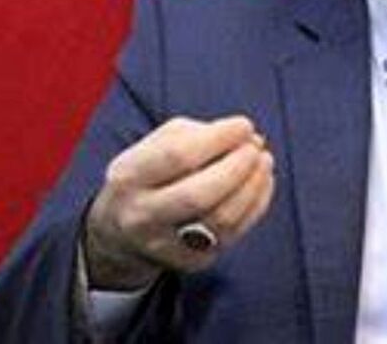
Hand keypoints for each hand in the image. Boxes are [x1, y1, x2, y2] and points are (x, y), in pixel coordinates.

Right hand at [83, 115, 274, 288]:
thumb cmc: (150, 175)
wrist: (122, 234)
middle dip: (238, 166)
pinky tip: (262, 183)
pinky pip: (232, 234)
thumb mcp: (154, 146)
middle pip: (199, 194)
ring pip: (221, 219)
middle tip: (255, 146)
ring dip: (253, 186)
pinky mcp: (190, 261)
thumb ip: (195, 134)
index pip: (177, 156)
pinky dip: (256, 205)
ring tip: (264, 160)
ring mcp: (165, 245)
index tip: (244, 125)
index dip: (218, 138)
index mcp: (129, 177)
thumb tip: (244, 136)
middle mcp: (141, 215)